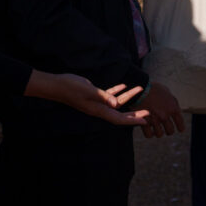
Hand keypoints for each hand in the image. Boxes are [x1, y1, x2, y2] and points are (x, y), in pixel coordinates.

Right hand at [24, 70, 149, 126]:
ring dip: (128, 96)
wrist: (57, 85)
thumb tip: (116, 105)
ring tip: (140, 89)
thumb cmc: (71, 88)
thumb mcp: (89, 91)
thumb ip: (103, 97)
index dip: (132, 120)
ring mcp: (95, 102)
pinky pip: (108, 94)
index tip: (145, 121)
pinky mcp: (93, 95)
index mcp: (98, 110)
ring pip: (116, 102)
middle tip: (148, 112)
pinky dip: (117, 91)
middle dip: (134, 113)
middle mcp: (98, 108)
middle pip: (120, 113)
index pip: (119, 118)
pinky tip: (124, 85)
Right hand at [139, 82, 184, 137]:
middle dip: (169, 130)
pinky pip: (149, 135)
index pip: (180, 123)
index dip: (180, 128)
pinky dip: (150, 134)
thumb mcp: (167, 93)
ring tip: (157, 130)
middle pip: (170, 131)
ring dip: (159, 132)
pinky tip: (150, 131)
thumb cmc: (154, 88)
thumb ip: (172, 102)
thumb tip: (174, 109)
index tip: (180, 129)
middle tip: (166, 129)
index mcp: (173, 108)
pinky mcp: (144, 122)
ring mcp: (154, 120)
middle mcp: (165, 115)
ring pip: (159, 134)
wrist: (140, 89)